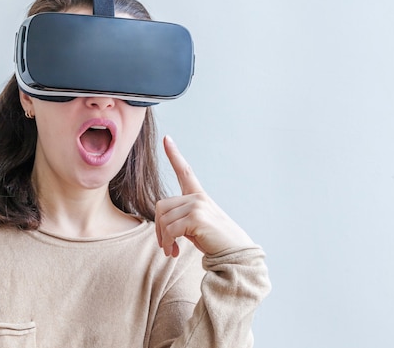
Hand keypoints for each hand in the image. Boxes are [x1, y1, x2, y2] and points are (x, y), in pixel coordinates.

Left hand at [155, 136, 254, 256]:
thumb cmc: (214, 241)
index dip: (174, 154)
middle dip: (158, 228)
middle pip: (161, 206)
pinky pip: (170, 230)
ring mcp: (197, 205)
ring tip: (171, 250)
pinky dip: (168, 243)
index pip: (184, 171)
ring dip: (163, 239)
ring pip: (163, 219)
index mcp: (198, 196)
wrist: (235, 254)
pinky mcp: (197, 217)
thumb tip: (162, 224)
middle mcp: (197, 197)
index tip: (166, 138)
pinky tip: (174, 252)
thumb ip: (181, 217)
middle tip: (166, 245)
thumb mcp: (195, 225)